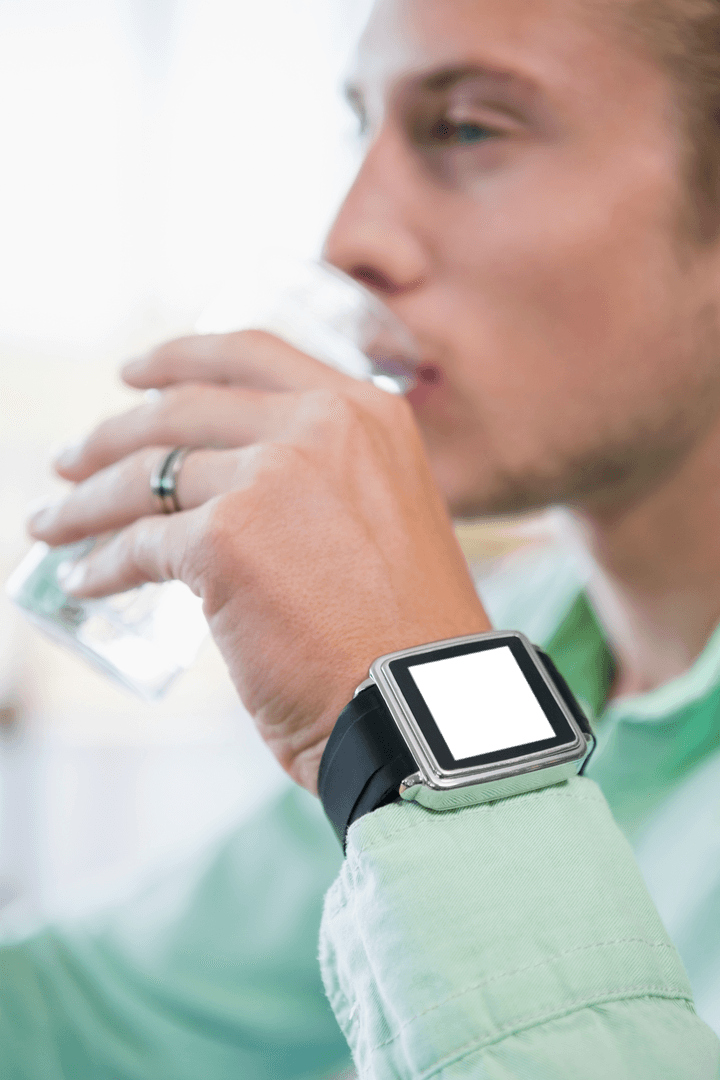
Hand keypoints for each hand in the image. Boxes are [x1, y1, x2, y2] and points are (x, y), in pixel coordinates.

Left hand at [29, 331, 490, 792]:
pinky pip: (139, 547)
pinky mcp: (224, 539)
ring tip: (54, 523)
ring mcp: (270, 476)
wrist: (418, 704)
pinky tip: (85, 583)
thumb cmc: (403, 636)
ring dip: (86, 502)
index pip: (252, 354)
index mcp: (365, 413)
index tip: (135, 375)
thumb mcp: (382, 518)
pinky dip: (102, 567)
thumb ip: (321, 482)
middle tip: (72, 459)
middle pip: (183, 409)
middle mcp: (320, 426)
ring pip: (147, 475)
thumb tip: (230, 490)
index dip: (179, 357)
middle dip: (111, 435)